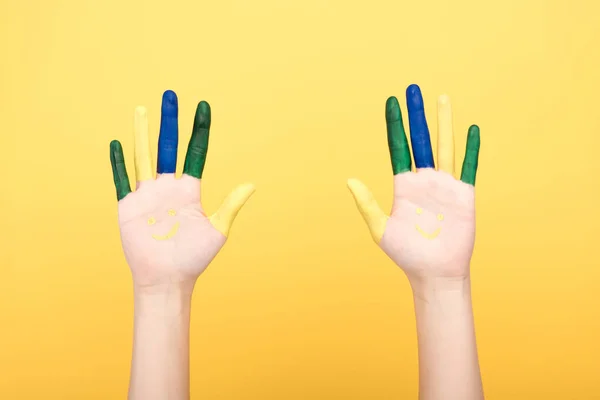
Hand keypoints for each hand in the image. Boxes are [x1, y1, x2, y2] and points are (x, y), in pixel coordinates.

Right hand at [110, 90, 254, 290]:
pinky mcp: (129, 206)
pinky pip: (122, 179)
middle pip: (168, 147)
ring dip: (142, 133)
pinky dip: (119, 162)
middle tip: (170, 96)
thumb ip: (230, 205)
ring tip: (142, 109)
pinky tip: (118, 143)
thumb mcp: (217, 229)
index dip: (199, 130)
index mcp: (190, 190)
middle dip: (169, 122)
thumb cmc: (194, 259)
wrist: (168, 279)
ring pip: (144, 156)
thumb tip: (251, 183)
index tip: (203, 107)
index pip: (195, 153)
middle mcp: (168, 188)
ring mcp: (147, 195)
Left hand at [348, 84, 480, 286]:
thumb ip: (367, 203)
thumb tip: (350, 180)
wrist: (434, 273)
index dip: (394, 124)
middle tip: (412, 89)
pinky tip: (471, 130)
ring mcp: (444, 185)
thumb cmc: (406, 255)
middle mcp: (423, 179)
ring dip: (443, 122)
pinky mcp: (463, 194)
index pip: (398, 147)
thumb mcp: (381, 229)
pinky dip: (471, 149)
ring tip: (442, 98)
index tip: (391, 102)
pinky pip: (469, 166)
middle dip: (416, 114)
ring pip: (443, 146)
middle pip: (419, 139)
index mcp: (403, 185)